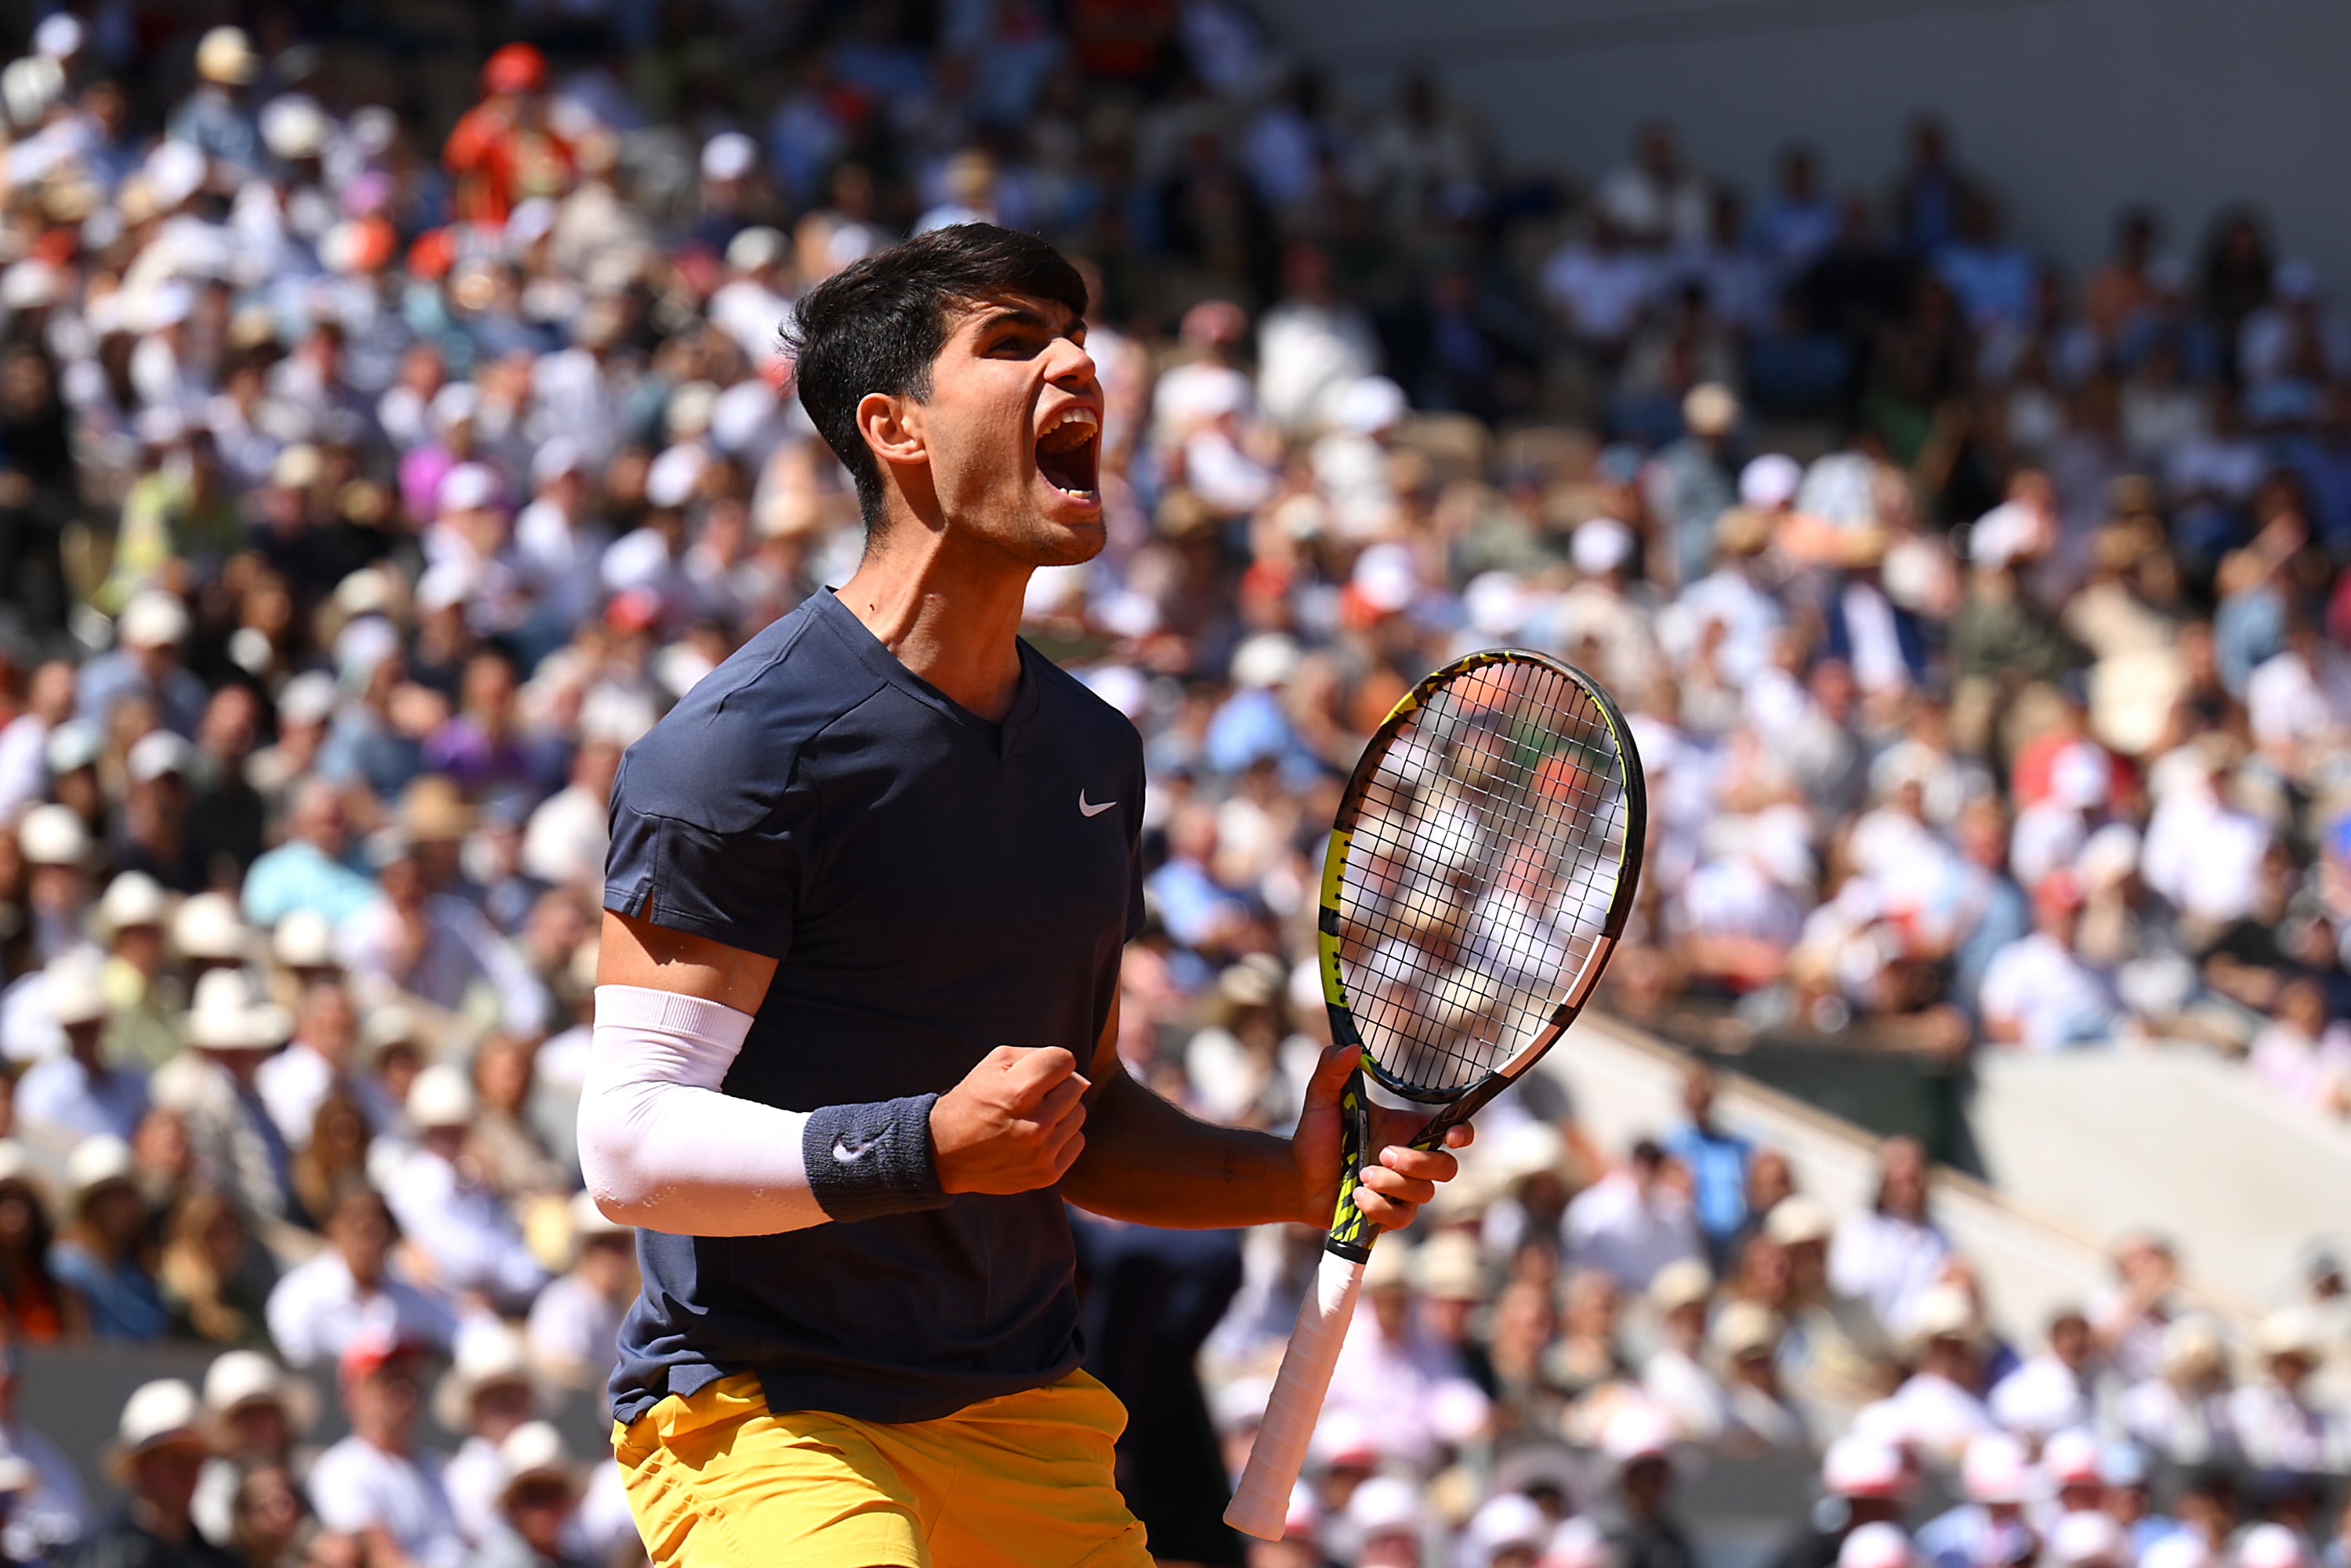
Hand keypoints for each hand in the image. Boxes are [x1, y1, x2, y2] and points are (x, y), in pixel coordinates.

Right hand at [931, 1045, 1089, 1195]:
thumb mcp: (994, 1064)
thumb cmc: (973, 1100)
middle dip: (1056, 1086)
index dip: (1050, 1062)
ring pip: (1079, 1113)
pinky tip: (1037, 1137)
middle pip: (1077, 1086)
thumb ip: (1037, 1056)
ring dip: (1061, 1111)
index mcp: (1019, 1092)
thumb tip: (1073, 1070)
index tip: (1034, 1073)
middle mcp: (1035, 1124)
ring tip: (1033, 1116)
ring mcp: (1042, 1152)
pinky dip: (1062, 1137)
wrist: (945, 1152)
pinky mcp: (1047, 1174)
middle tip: (1032, 1096)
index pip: (1066, 1060)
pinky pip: (1077, 1141)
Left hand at [1290, 1044, 1471, 1231]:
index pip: (1453, 1130)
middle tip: (1384, 1153)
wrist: (1296, 1177)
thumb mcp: (1321, 1098)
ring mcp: (1403, 1191)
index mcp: (1405, 1129)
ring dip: (1393, 1184)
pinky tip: (1355, 1197)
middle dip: (1419, 1162)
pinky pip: (1401, 1217)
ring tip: (1360, 1175)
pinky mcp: (1389, 1216)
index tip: (1453, 1136)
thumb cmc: (1315, 1135)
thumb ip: (1332, 1070)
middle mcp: (1411, 1161)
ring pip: (1424, 1193)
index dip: (1464, 1133)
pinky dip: (1379, 1207)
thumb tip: (1350, 1048)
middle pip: (1447, 1167)